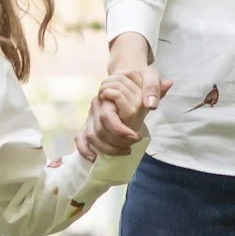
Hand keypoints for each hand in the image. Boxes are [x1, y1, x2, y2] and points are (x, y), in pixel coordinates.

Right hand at [77, 33, 169, 158]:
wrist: (127, 77)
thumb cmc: (140, 79)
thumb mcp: (150, 78)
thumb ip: (153, 88)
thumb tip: (151, 104)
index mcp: (108, 93)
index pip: (107, 117)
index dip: (121, 130)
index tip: (137, 137)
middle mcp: (97, 103)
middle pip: (99, 129)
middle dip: (116, 141)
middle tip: (132, 146)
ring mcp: (91, 114)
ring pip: (91, 135)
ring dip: (107, 148)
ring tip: (125, 151)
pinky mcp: (88, 123)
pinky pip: (80, 138)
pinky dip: (85, 149)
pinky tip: (94, 158)